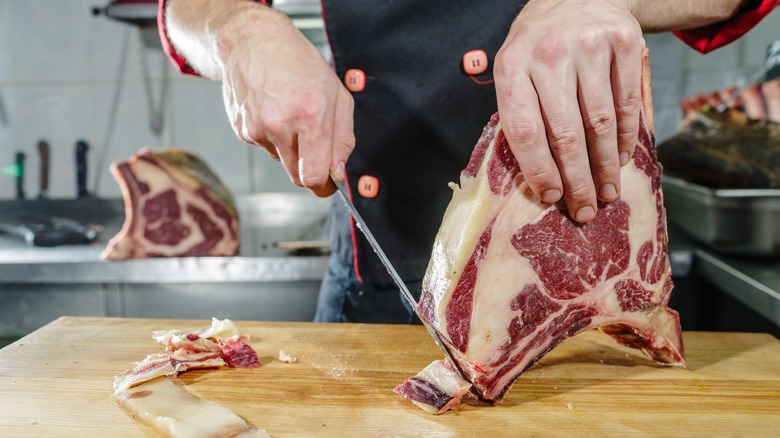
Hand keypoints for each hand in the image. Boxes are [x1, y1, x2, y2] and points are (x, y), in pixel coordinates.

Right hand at [215, 6, 354, 195]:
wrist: (252, 40)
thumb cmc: (298, 63)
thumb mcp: (337, 94)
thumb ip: (343, 138)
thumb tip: (338, 172)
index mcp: (310, 114)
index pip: (314, 176)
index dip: (324, 187)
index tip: (328, 184)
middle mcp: (280, 125)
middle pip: (297, 176)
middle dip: (309, 168)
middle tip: (313, 142)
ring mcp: (257, 128)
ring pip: (282, 161)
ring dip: (290, 148)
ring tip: (290, 113)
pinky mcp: (241, 129)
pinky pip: (265, 147)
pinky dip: (273, 136)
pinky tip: (273, 110)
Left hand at [494, 0, 642, 221]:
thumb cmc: (539, 47)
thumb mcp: (516, 70)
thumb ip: (522, 114)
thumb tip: (541, 178)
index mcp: (512, 67)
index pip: (524, 130)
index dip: (539, 170)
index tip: (551, 198)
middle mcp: (549, 55)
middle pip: (565, 133)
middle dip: (577, 180)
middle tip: (585, 210)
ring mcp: (589, 47)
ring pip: (600, 122)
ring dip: (605, 167)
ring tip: (607, 193)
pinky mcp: (624, 43)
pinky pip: (627, 103)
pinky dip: (625, 138)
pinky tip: (620, 160)